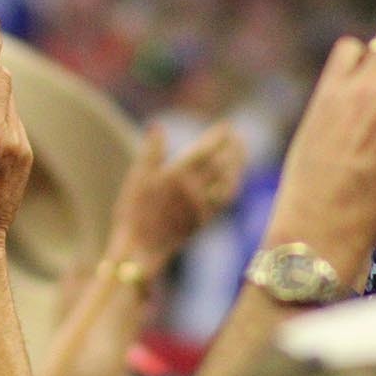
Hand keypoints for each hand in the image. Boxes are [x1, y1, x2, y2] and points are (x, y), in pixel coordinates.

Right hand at [106, 122, 246, 272]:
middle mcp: (196, 189)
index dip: (218, 138)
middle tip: (239, 138)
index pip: (205, 151)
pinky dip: (233, 186)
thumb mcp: (137, 178)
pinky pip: (226, 200)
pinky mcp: (206, 221)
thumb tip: (157, 127)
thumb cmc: (135, 211)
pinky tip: (232, 181)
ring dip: (238, 167)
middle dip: (233, 150)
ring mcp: (204, 206)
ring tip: (240, 156)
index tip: (226, 127)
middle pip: (222, 165)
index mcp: (179, 174)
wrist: (142, 248)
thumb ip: (151, 152)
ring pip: (229, 183)